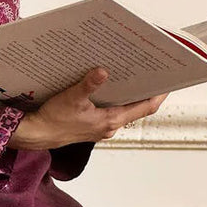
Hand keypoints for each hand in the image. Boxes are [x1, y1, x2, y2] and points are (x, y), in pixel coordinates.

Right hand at [11, 68, 168, 149]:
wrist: (37, 134)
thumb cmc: (53, 120)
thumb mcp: (71, 98)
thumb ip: (88, 84)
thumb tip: (103, 71)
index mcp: (110, 121)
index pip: (145, 107)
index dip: (159, 94)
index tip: (169, 81)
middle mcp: (109, 126)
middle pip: (137, 108)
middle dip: (145, 90)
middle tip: (153, 72)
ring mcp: (101, 127)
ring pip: (124, 109)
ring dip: (130, 94)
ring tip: (134, 75)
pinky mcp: (92, 125)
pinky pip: (111, 110)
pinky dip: (115, 98)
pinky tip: (110, 86)